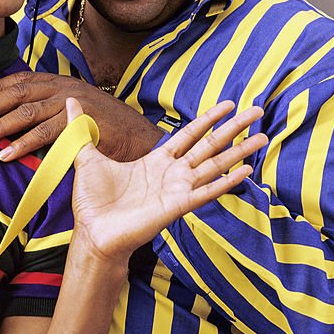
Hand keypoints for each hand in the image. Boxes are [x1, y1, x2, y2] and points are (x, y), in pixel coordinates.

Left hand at [0, 71, 163, 162]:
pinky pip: (43, 135)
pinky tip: (5, 154)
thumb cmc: (104, 126)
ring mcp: (71, 106)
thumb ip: (49, 109)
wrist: (139, 138)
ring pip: (26, 114)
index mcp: (61, 82)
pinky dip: (22, 145)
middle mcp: (64, 89)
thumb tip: (17, 117)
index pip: (22, 80)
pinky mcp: (78, 126)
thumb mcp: (74, 109)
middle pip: (18, 94)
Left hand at [67, 98, 266, 261]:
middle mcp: (171, 174)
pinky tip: (246, 171)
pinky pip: (206, 192)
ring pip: (214, 165)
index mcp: (155, 162)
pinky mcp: (176, 207)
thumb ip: (81, 128)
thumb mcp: (85, 156)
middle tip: (257, 110)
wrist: (92, 233)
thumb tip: (70, 101)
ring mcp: (177, 190)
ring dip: (239, 152)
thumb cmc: (92, 201)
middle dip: (233, 128)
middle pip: (209, 145)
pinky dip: (226, 182)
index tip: (227, 104)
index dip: (207, 119)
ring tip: (263, 137)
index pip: (188, 135)